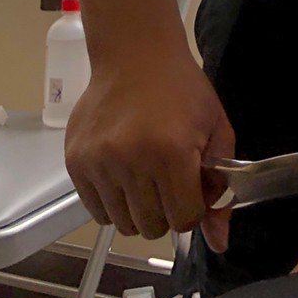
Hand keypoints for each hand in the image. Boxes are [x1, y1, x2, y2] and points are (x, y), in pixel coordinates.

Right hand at [64, 41, 235, 251]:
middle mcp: (132, 161)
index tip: (191, 190)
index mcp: (172, 153)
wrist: (136, 55)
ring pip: (123, 224)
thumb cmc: (182, 89)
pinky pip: (96, 211)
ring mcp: (99, 162)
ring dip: (138, 210)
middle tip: (168, 182)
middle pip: (152, 227)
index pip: (184, 220)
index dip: (193, 209)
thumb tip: (220, 242)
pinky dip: (112, 202)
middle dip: (166, 212)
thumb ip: (221, 187)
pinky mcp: (76, 162)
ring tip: (145, 177)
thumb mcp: (216, 129)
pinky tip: (123, 174)